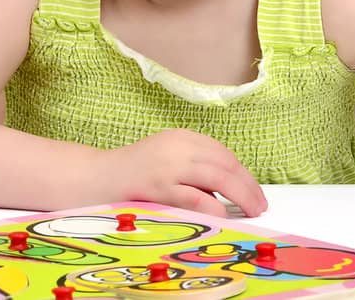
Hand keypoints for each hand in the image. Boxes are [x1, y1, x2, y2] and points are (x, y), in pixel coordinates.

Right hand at [99, 129, 267, 216]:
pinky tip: (224, 216)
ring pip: (216, 177)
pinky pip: (193, 196)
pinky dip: (213, 206)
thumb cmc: (132, 174)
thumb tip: (226, 188)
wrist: (94, 177)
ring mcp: (168, 165)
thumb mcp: (167, 160)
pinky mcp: (157, 185)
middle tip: (260, 205)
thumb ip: (193, 168)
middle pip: (225, 164)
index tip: (255, 190)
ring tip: (251, 210)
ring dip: (240, 195)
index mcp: (183, 138)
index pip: (223, 154)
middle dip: (248, 185)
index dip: (243, 174)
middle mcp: (178, 146)